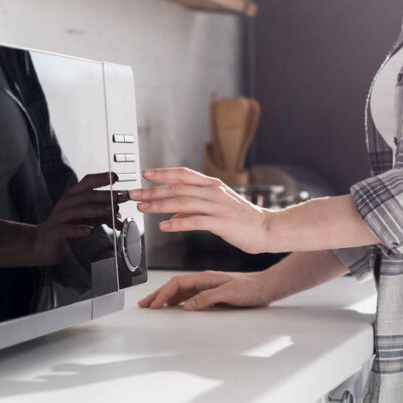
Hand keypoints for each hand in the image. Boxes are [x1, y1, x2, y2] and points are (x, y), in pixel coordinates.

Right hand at [32, 172, 117, 265]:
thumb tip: (118, 212)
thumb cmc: (67, 227)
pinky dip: (79, 229)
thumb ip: (101, 214)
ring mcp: (60, 217)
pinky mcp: (56, 231)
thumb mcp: (86, 219)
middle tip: (119, 198)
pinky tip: (90, 231)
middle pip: (86, 195)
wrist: (43, 243)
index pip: (87, 182)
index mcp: (73, 196)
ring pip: (78, 210)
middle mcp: (66, 203)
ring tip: (110, 211)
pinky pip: (67, 229)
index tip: (115, 177)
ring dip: (96, 209)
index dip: (101, 178)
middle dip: (104, 196)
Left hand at [129, 167, 271, 253]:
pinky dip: (177, 223)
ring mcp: (217, 206)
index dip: (163, 173)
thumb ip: (194, 209)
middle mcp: (213, 192)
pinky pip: (195, 221)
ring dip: (160, 205)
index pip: (183, 174)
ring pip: (182, 203)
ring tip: (143, 207)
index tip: (145, 174)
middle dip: (153, 190)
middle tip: (135, 193)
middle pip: (178, 188)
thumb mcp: (217, 208)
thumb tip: (172, 216)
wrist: (267, 229)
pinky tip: (164, 226)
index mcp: (212, 185)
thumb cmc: (243, 219)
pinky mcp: (221, 222)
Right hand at [137, 270, 276, 310]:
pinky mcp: (213, 292)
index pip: (177, 284)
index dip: (163, 294)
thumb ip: (207, 298)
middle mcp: (205, 281)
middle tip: (144, 304)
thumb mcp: (230, 293)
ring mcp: (208, 286)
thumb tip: (186, 306)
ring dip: (166, 298)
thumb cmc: (252, 289)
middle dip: (158, 295)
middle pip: (175, 286)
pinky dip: (178, 300)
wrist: (268, 287)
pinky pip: (190, 295)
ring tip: (153, 305)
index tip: (153, 305)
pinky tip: (175, 306)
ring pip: (181, 291)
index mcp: (206, 278)